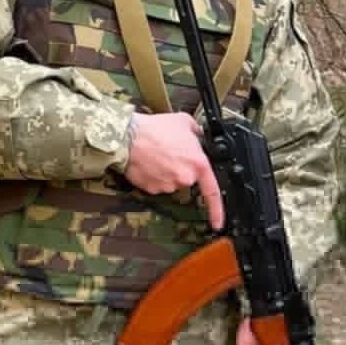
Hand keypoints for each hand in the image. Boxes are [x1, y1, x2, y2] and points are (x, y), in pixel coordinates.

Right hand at [121, 113, 224, 229]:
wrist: (127, 136)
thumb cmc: (154, 129)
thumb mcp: (184, 121)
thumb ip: (196, 133)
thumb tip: (197, 136)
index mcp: (197, 163)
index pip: (212, 192)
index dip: (217, 210)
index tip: (219, 223)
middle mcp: (184, 178)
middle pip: (187, 179)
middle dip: (181, 168)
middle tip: (170, 152)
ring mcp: (167, 186)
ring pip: (172, 182)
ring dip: (166, 170)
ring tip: (157, 153)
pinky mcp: (152, 189)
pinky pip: (157, 184)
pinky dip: (154, 175)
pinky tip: (149, 161)